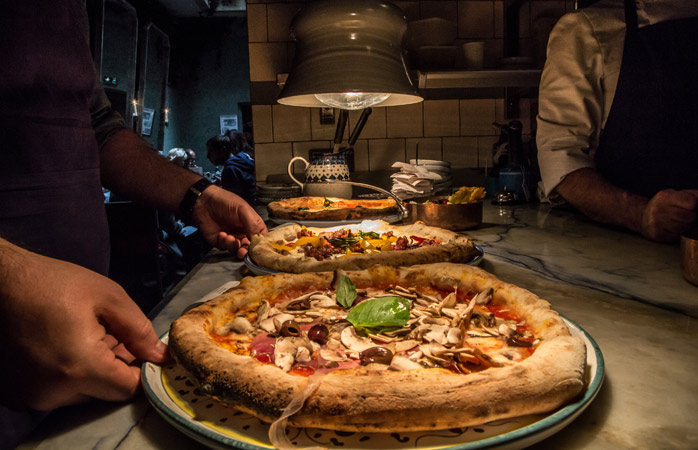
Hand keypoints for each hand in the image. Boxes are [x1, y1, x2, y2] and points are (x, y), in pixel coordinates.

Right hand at [0, 241, 168, 410]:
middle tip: (111, 334)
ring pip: (80, 393)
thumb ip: (139, 331)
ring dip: (91, 371)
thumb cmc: (53, 283)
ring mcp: (29, 395)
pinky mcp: (15, 393)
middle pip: (104, 392)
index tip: (143, 351)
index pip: (127, 389)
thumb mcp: (108, 297)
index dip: (142, 370)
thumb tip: (160, 357)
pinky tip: (63, 345)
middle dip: (116, 367)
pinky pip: (55, 391)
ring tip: (85, 336)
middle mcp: (52, 391)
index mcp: (79, 367)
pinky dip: (66, 374)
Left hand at [192, 185, 267, 257]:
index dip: (261, 244)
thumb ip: (253, 224)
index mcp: (251, 224)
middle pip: (249, 247)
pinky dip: (224, 243)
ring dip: (234, 246)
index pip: (261, 237)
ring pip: (237, 249)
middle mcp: (243, 232)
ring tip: (229, 237)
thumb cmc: (225, 201)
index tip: (259, 248)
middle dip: (247, 251)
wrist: (204, 201)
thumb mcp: (243, 209)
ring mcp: (231, 237)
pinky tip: (221, 234)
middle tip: (243, 251)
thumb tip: (258, 240)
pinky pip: (224, 248)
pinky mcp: (219, 241)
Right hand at [640, 189, 697, 242]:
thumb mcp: (674, 194)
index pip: (692, 203)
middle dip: (691, 217)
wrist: (642, 216)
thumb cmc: (663, 205)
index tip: (691, 207)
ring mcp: (656, 223)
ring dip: (685, 226)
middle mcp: (658, 209)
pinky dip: (678, 233)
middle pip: (689, 217)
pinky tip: (672, 228)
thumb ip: (692, 195)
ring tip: (677, 222)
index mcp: (664, 196)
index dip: (695, 206)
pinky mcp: (656, 234)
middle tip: (684, 216)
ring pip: (684, 228)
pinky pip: (677, 236)